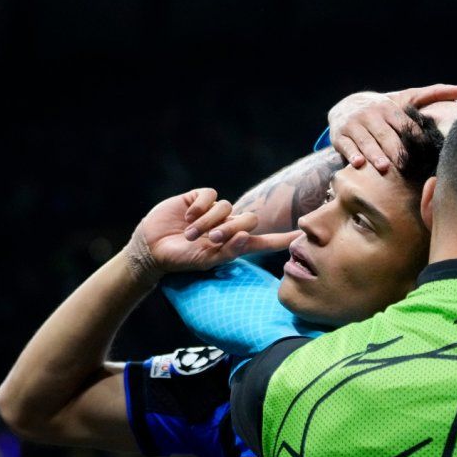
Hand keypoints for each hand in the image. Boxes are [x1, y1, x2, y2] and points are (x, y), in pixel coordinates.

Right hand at [124, 188, 299, 283]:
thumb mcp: (205, 260)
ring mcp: (213, 210)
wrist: (152, 248)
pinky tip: (188, 216)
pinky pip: (210, 195)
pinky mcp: (198, 198)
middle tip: (211, 239)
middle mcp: (227, 225)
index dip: (283, 238)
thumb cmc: (180, 259)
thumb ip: (228, 251)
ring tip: (191, 233)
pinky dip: (200, 207)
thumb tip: (247, 236)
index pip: (264, 241)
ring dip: (208, 222)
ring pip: (226, 207)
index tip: (303, 235)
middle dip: (230, 229)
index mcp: (233, 244)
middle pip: (247, 219)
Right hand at [329, 83, 456, 171]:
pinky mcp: (339, 135)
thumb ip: (432, 95)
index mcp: (390, 108)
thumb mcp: (406, 99)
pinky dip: (351, 154)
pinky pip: (346, 146)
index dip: (413, 137)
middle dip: (394, 149)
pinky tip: (358, 164)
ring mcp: (354, 125)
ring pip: (365, 141)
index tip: (424, 150)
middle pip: (385, 134)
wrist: (348, 108)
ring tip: (383, 167)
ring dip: (374, 154)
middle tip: (405, 165)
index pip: (403, 123)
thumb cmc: (384, 110)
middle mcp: (371, 114)